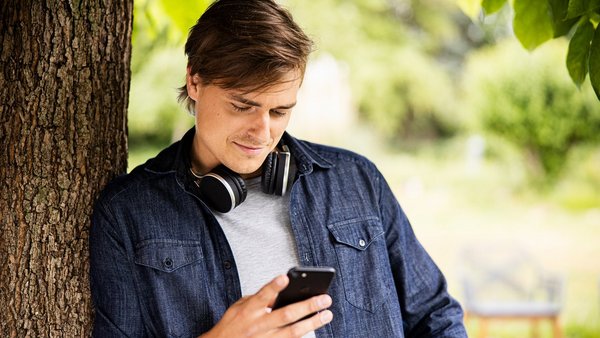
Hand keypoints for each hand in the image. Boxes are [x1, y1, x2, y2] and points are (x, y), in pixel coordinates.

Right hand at [200, 274, 332, 337]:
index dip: (274, 286)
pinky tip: (314, 328)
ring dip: (313, 323)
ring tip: (327, 315)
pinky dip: (303, 335)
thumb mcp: (241, 306)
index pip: (262, 295)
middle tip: (325, 299)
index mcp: (248, 310)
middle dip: (307, 306)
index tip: (285, 277)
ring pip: (293, 332)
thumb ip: (260, 298)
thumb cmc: (233, 324)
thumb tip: (281, 292)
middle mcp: (258, 325)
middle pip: (286, 315)